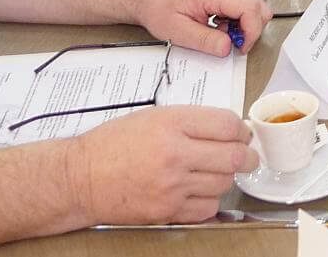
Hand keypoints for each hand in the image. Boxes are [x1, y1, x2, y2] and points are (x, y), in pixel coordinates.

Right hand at [66, 106, 254, 225]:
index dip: (241, 130)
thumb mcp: (153, 117)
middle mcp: (174, 154)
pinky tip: (199, 190)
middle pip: (234, 156)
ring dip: (227, 177)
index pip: (227, 124)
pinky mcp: (167, 211)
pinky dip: (210, 199)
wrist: (80, 178)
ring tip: (215, 171)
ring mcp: (172, 185)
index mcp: (171, 124)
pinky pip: (208, 208)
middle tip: (247, 155)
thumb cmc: (112, 145)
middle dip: (248, 155)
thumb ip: (191, 121)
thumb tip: (228, 128)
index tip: (241, 134)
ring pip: (224, 183)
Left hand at [133, 0, 272, 57]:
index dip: (251, 33)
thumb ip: (205, 41)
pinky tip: (221, 25)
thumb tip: (228, 48)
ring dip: (244, 26)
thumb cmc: (161, 9)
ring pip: (257, 8)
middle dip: (250, 31)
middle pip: (259, 8)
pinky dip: (240, 22)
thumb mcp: (179, 32)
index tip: (240, 48)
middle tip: (229, 42)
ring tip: (221, 32)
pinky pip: (248, 7)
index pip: (251, 9)